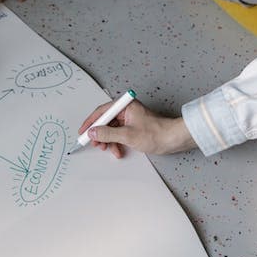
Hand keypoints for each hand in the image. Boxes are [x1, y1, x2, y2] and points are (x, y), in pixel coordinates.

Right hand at [78, 101, 195, 157]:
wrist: (174, 139)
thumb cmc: (156, 133)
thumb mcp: (127, 135)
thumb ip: (107, 133)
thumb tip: (93, 132)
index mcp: (125, 105)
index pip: (102, 111)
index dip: (90, 122)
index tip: (83, 132)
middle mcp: (126, 110)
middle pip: (106, 121)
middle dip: (100, 134)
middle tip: (95, 144)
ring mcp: (130, 118)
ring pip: (112, 129)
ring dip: (109, 141)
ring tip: (108, 150)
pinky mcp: (134, 127)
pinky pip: (119, 134)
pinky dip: (117, 142)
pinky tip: (118, 151)